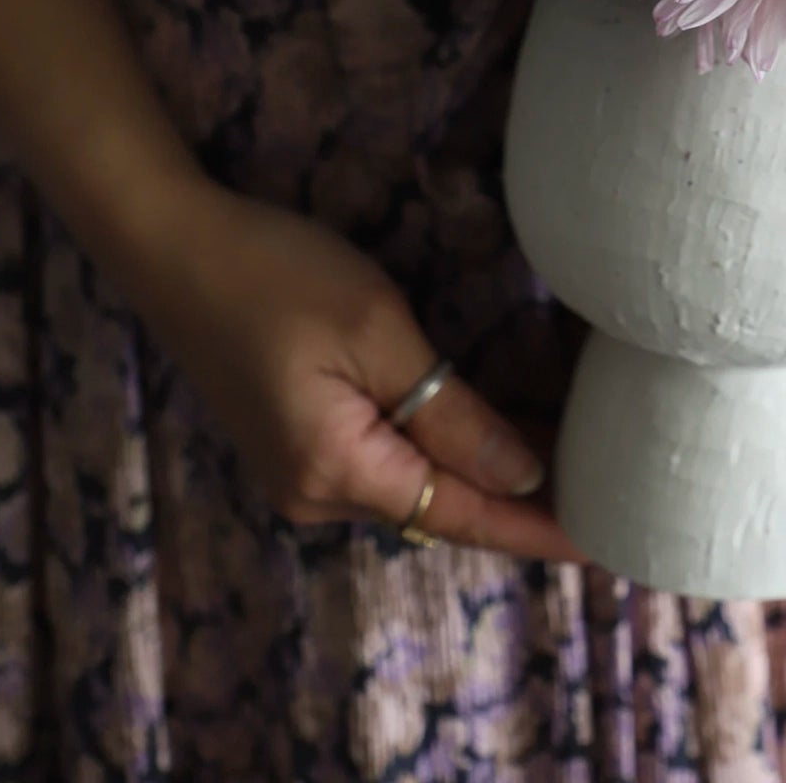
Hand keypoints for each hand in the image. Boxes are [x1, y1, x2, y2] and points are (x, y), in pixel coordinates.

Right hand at [133, 177, 581, 561]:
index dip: (536, 528)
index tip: (603, 539)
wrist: (177, 247)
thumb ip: (451, 413)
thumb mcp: (379, 332)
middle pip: (442, 510)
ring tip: (576, 464)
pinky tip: (505, 436)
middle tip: (608, 493)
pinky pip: (394, 463)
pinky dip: (452, 454)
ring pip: (420, 486)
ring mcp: (305, 469)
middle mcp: (318, 491)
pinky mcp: (303, 440)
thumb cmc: (279, 276)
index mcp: (337, 471)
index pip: (460, 516)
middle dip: (524, 504)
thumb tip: (520, 474)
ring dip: (491, 476)